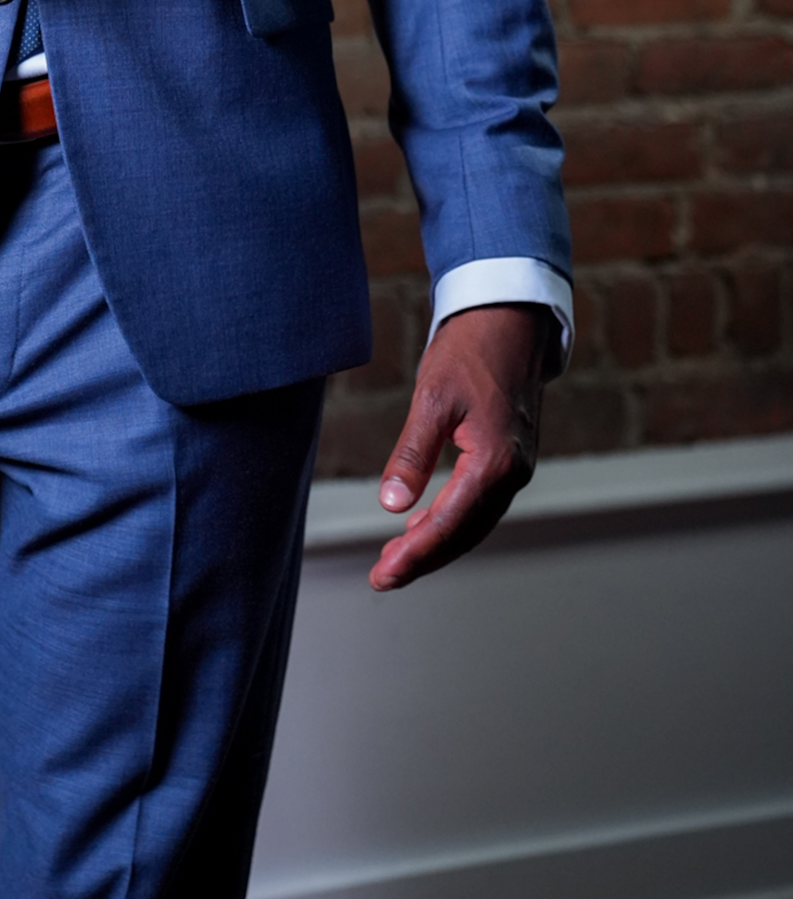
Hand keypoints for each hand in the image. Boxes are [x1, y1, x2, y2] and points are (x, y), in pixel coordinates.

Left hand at [368, 303, 556, 592]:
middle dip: (423, 559)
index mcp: (495, 462)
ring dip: (437, 544)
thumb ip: (412, 455)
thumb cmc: (471, 352)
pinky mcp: (511, 458)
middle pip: (464, 533)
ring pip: (474, 523)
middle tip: (382, 577)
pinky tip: (422, 524)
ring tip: (397, 559)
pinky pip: (480, 504)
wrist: (511, 320)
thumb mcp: (432, 398)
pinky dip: (452, 521)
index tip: (382, 575)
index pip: (448, 524)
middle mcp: (512, 473)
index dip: (414, 556)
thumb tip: (391, 505)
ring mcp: (516, 467)